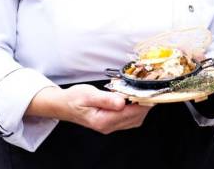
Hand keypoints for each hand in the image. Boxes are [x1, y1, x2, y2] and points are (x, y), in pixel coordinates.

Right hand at [26, 84, 151, 133]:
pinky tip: (133, 98)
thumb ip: (106, 99)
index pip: (130, 113)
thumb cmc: (74, 98)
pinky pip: (129, 119)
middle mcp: (108, 126)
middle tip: (148, 88)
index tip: (149, 90)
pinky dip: (135, 109)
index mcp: (103, 120)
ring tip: (142, 92)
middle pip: (136, 117)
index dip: (142, 102)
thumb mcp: (89, 94)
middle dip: (144, 103)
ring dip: (141, 106)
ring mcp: (110, 126)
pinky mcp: (111, 123)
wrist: (63, 105)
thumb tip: (122, 102)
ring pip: (135, 119)